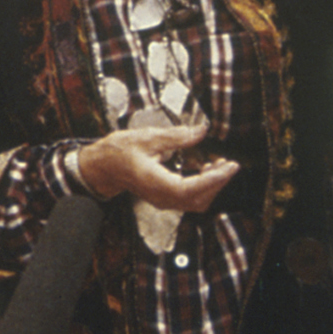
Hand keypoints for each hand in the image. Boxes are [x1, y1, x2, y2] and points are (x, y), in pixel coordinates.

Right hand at [76, 121, 239, 213]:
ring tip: (220, 166)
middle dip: (217, 182)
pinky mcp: (165, 199)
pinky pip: (189, 199)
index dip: (213, 180)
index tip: (229, 167)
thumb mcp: (146, 137)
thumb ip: (175, 136)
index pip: (190, 189)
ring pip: (195, 202)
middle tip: (229, 163)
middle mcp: (160, 196)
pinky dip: (203, 187)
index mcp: (154, 182)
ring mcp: (162, 201)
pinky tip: (206, 170)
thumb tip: (200, 131)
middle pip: (197, 199)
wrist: (102, 167)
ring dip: (211, 186)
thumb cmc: (119, 152)